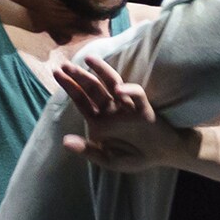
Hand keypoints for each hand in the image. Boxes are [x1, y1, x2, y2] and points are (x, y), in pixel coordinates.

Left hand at [52, 58, 191, 173]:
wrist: (162, 156)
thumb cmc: (135, 157)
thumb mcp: (108, 160)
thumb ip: (88, 151)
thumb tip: (64, 141)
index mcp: (100, 121)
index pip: (81, 100)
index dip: (69, 86)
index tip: (57, 73)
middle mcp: (111, 110)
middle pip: (93, 88)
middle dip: (79, 76)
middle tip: (65, 65)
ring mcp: (127, 107)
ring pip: (112, 84)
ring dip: (100, 71)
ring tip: (88, 59)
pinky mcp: (143, 108)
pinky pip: (136, 95)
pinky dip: (128, 90)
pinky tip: (118, 89)